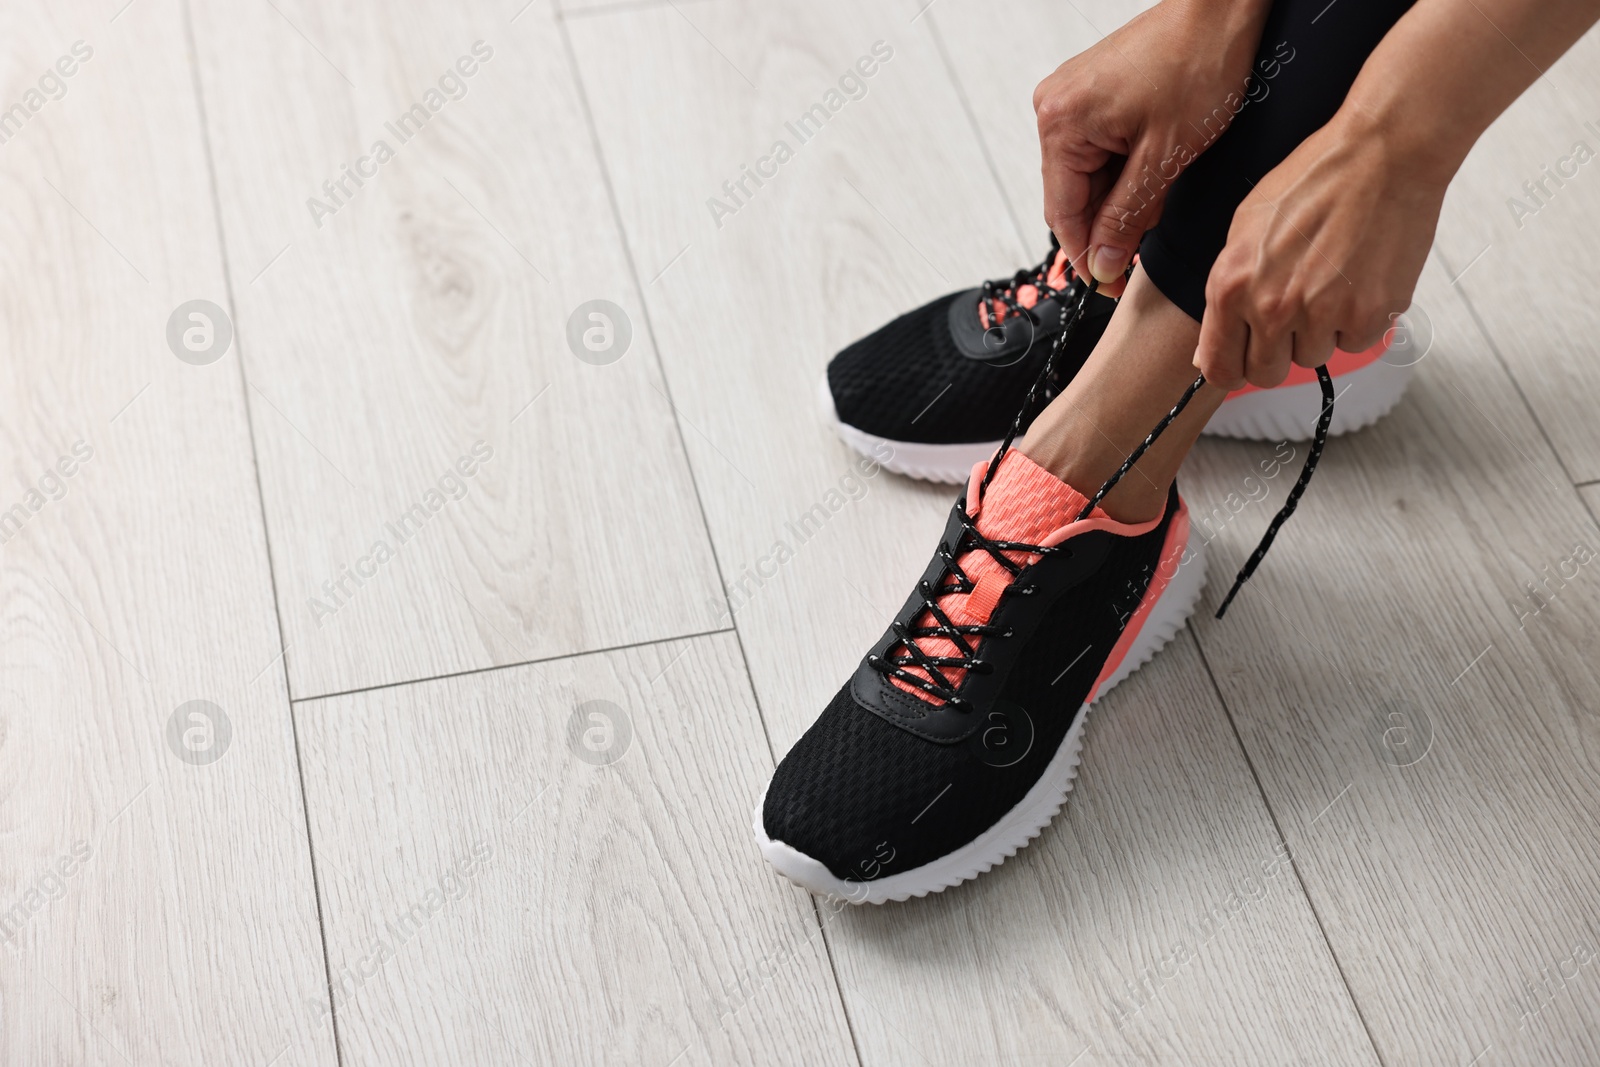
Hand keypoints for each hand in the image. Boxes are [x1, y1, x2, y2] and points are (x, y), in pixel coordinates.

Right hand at [1034, 0, 1270, 294]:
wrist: (1221, 6)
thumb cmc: (1199, 61)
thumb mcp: (1164, 158)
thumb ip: (1125, 218)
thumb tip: (1101, 263)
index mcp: (1061, 124)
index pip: (1063, 216)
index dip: (1089, 258)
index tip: (1113, 285)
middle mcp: (1055, 109)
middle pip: (1073, 197)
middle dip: (1112, 223)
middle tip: (1151, 238)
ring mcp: (1071, 98)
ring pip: (1089, 176)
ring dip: (1123, 195)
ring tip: (1165, 183)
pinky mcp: (1092, 92)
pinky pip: (1099, 149)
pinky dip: (1127, 167)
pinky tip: (1157, 162)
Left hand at [1193, 113, 1447, 389]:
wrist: (1382, 154)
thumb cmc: (1314, 180)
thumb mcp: (1244, 228)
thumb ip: (1227, 291)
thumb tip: (1210, 350)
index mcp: (1232, 286)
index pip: (1220, 367)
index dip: (1232, 368)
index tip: (1243, 361)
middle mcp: (1272, 307)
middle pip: (1267, 373)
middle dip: (1278, 352)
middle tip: (1294, 316)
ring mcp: (1322, 315)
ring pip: (1313, 357)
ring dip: (1321, 331)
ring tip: (1331, 280)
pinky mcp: (1368, 315)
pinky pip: (1356, 343)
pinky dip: (1358, 321)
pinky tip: (1359, 279)